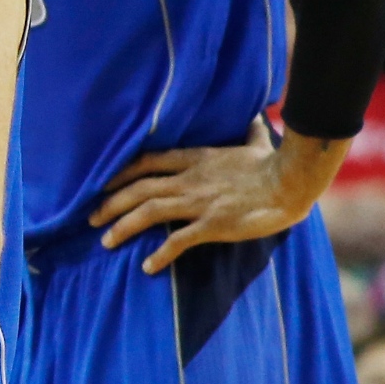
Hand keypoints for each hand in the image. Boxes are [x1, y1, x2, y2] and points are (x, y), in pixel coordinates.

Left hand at [90, 121, 341, 271]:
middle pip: (139, 188)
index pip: (147, 162)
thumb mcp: (258, 143)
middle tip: (91, 218)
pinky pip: (178, 241)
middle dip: (111, 203)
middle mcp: (190, 180)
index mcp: (196, 159)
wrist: (293, 182)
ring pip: (149, 211)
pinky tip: (147, 266)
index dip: (121, 173)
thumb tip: (258, 117)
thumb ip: (251, 133)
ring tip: (106, 241)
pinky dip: (160, 254)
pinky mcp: (212, 224)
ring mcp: (199, 202)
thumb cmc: (277, 164)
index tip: (103, 184)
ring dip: (123, 227)